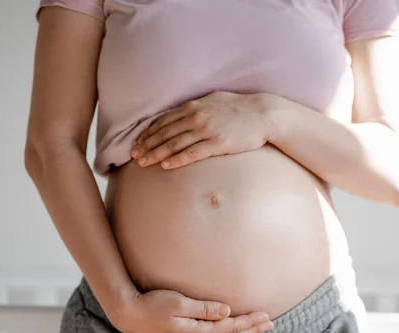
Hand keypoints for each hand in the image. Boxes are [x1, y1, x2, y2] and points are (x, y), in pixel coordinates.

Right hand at [109, 288, 273, 332]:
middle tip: (271, 324)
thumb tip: (227, 310)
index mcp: (199, 331)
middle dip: (253, 331)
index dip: (251, 321)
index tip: (266, 315)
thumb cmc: (154, 303)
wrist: (131, 317)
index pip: (232, 326)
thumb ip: (205, 308)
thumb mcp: (179, 301)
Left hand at [129, 91, 274, 168]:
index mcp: (194, 107)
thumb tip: (184, 113)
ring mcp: (206, 130)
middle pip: (165, 133)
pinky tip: (166, 166)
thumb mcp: (215, 100)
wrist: (264, 114)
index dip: (149, 133)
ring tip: (143, 163)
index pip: (164, 121)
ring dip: (156, 154)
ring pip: (174, 144)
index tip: (138, 143)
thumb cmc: (241, 108)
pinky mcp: (217, 144)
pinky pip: (192, 153)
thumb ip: (197, 107)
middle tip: (134, 156)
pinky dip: (177, 160)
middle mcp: (197, 117)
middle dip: (147, 145)